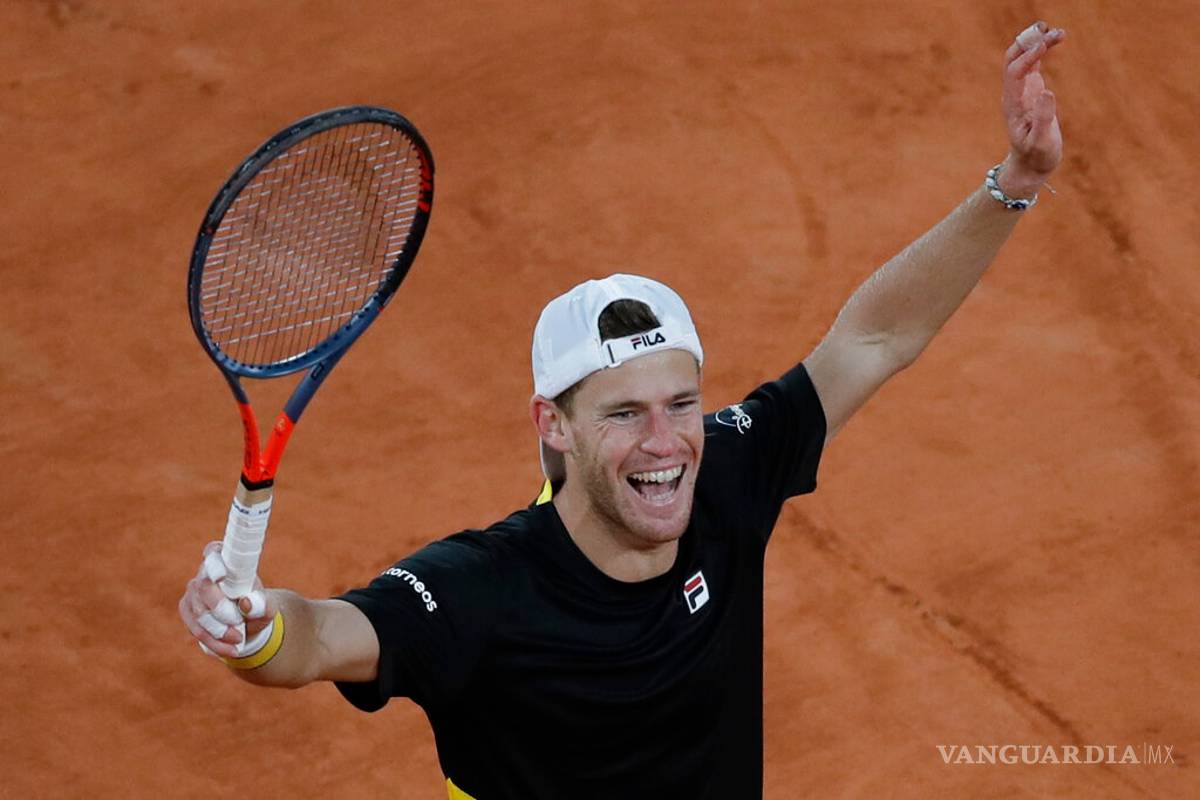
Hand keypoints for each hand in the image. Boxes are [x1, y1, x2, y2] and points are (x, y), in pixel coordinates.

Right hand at [179, 541, 274, 660]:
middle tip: (238, 623)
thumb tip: (246, 602)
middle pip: (204, 587)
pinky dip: (215, 642)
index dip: (214, 563)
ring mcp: (193, 592)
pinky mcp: (187, 612)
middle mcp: (205, 572)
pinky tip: (232, 649)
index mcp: (227, 561)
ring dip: (219, 630)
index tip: (222, 576)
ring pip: (199, 612)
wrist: (247, 626)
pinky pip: (196, 629)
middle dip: (220, 609)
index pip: (214, 552)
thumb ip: (262, 604)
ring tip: (239, 639)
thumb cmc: (258, 608)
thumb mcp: (267, 607)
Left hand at [1000, 21, 1065, 193]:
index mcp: (1013, 105)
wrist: (1030, 164)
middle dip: (1028, 43)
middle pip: (1012, 60)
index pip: (1015, 73)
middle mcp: (1013, 94)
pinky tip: (1054, 40)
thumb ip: (1044, 119)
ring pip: (1023, 59)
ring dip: (1035, 43)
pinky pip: (1032, 65)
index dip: (1028, 57)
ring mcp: (1021, 91)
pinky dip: (1041, 50)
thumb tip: (1047, 92)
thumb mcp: (1042, 142)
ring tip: (1056, 31)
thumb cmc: (1037, 156)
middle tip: (1047, 29)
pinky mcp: (1031, 91)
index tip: (1045, 45)